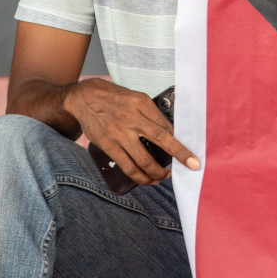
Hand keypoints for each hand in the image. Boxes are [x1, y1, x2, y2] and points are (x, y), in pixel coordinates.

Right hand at [64, 79, 198, 186]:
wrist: (84, 98)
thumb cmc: (115, 98)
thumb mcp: (136, 98)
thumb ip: (151, 113)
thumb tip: (170, 132)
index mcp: (141, 103)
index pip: (166, 125)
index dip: (179, 140)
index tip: (190, 150)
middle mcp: (131, 118)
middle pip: (161, 139)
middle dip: (180, 154)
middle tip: (192, 165)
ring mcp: (119, 133)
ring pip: (143, 159)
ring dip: (157, 172)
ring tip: (164, 177)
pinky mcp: (108, 145)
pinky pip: (127, 165)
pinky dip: (139, 176)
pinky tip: (147, 179)